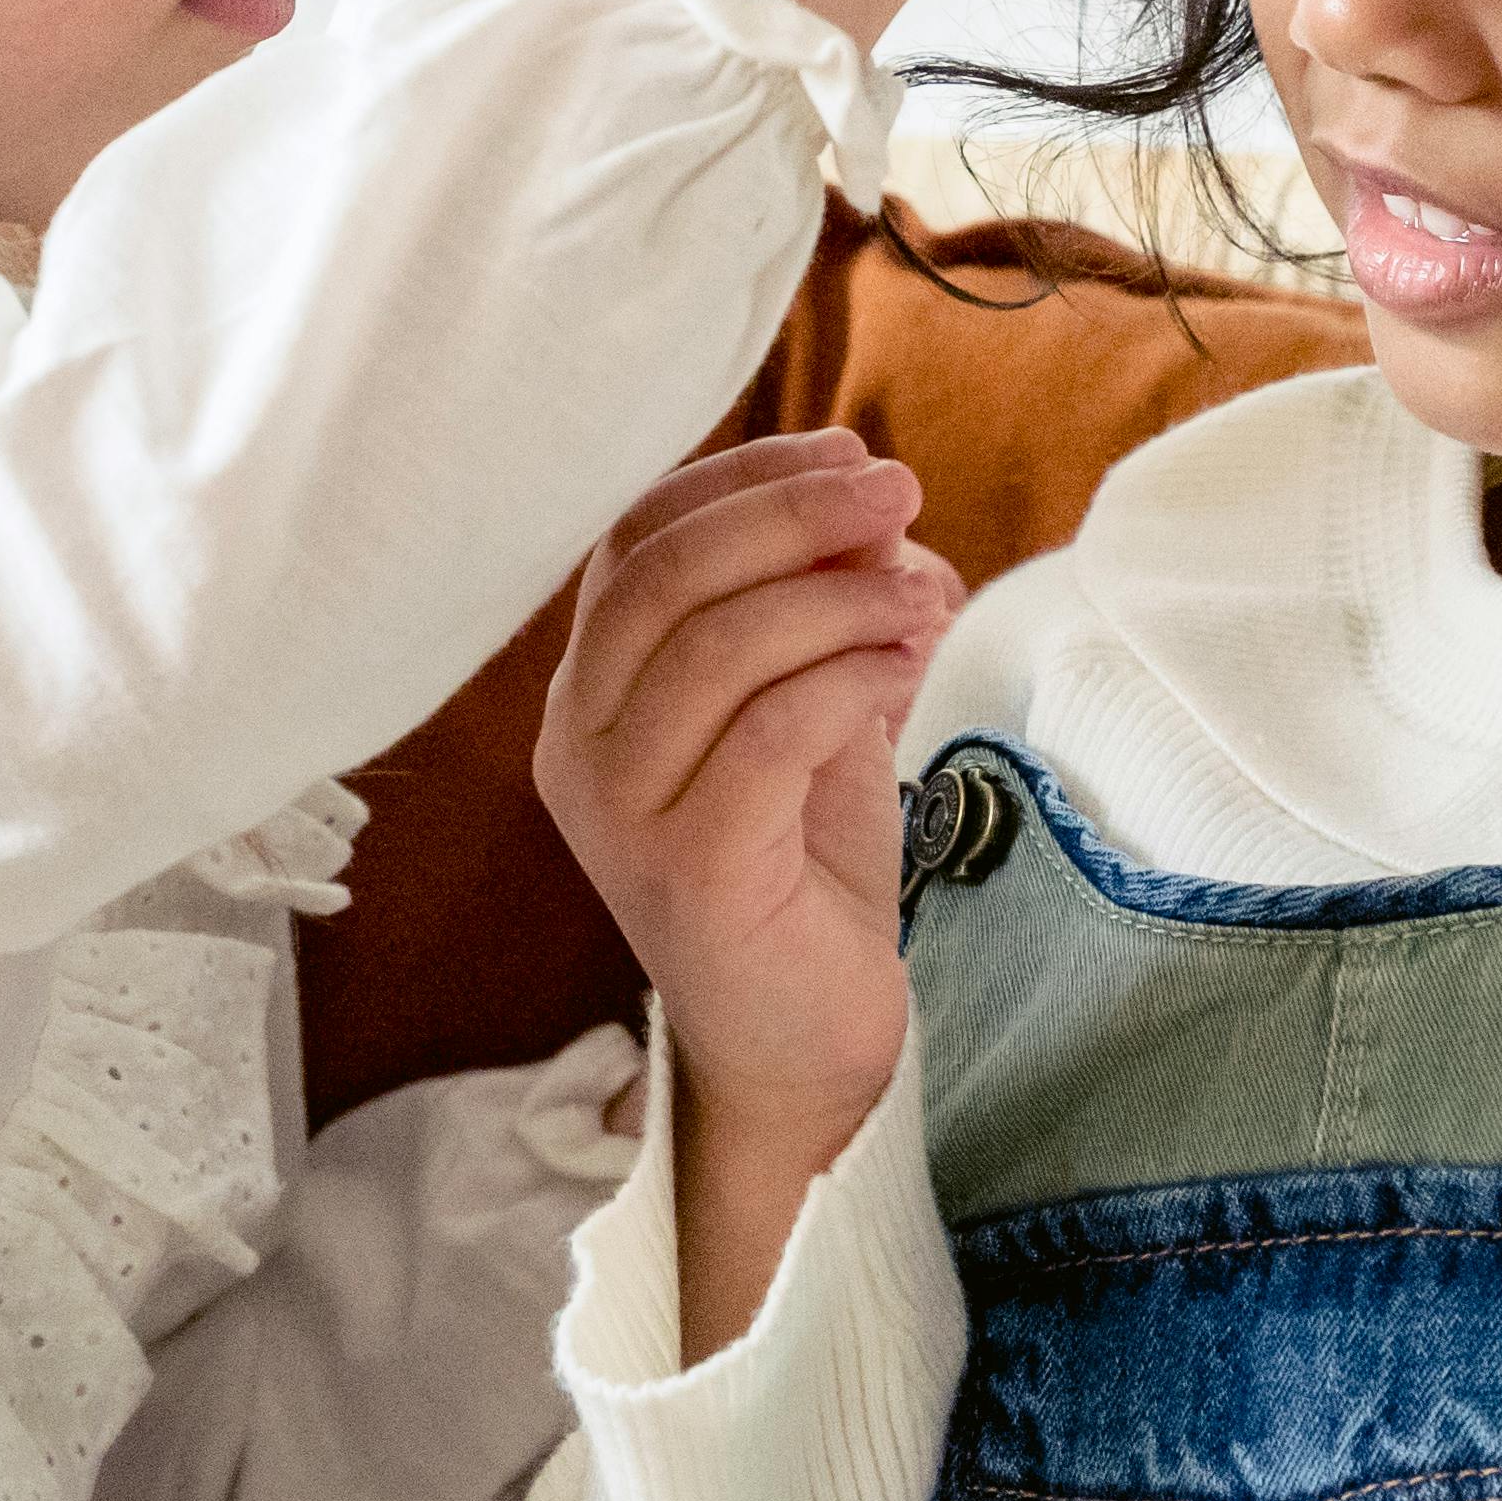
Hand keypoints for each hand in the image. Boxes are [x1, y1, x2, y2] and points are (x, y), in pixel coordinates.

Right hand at [535, 431, 963, 1353]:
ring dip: (839, 595)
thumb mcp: (808, 713)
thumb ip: (822, 617)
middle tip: (899, 491)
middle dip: (794, 513)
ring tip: (923, 589)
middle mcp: (578, 747)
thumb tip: (883, 513)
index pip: (634, 537)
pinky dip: (849, 674)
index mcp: (589, 694)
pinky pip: (769, 731)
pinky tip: (908, 661)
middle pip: (667, 575)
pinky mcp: (689, 873)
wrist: (805, 1049)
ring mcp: (621, 815)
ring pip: (718, 646)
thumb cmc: (803, 873)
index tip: (849, 451)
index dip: (741, 476)